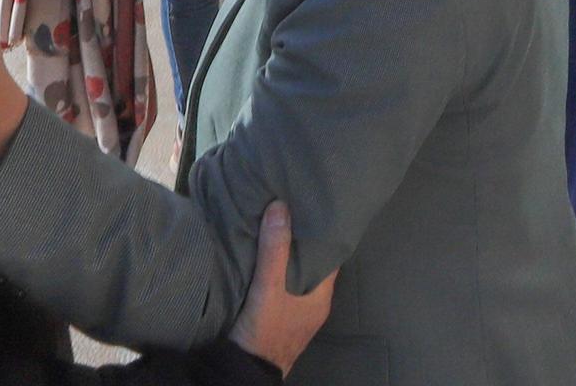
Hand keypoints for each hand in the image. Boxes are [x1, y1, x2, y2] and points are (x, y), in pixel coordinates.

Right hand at [228, 203, 335, 375]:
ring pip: (298, 273)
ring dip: (289, 253)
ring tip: (279, 221)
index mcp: (321, 297)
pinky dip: (279, 267)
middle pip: (313, 262)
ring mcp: (298, 311)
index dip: (324, 232)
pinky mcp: (281, 315)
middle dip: (303, 238)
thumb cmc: (265, 332)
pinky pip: (285, 283)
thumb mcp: (268, 289)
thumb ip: (274, 251)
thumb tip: (281, 206)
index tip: (314, 206)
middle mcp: (314, 303)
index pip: (330, 256)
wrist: (244, 371)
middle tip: (293, 206)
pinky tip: (266, 251)